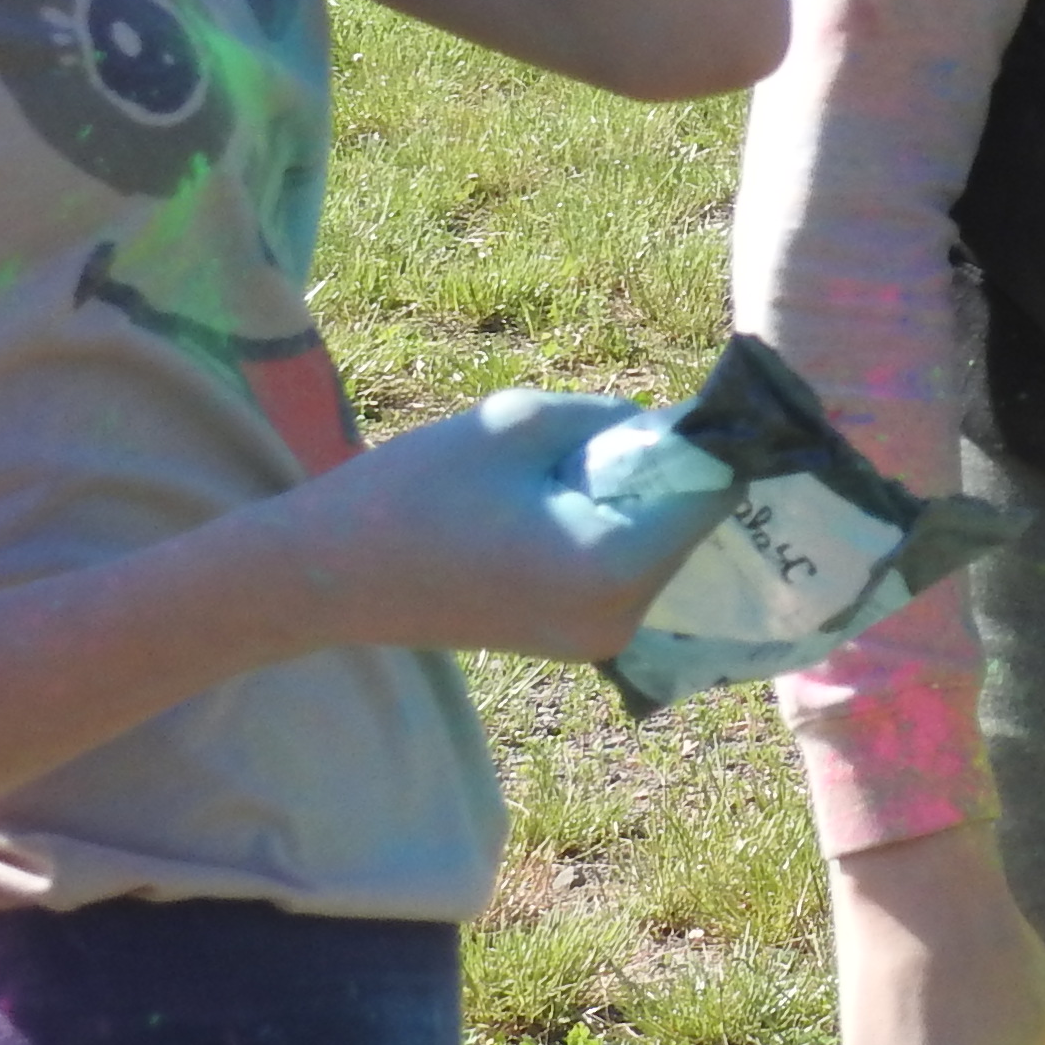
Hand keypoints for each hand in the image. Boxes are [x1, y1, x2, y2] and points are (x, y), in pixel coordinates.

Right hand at [255, 385, 725, 660]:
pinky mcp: (580, 643)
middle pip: (698, 524)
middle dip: (678, 471)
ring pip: (667, 547)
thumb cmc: (416, 491)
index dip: (718, 441)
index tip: (709, 401)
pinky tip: (565, 499)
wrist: (325, 575)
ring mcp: (603, 642)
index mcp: (617, 568)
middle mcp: (625, 620)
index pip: (719, 492)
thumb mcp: (524, 423)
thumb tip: (680, 428)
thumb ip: (618, 418)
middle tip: (618, 432)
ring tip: (571, 469)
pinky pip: (634, 571)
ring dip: (646, 500)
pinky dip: (623, 530)